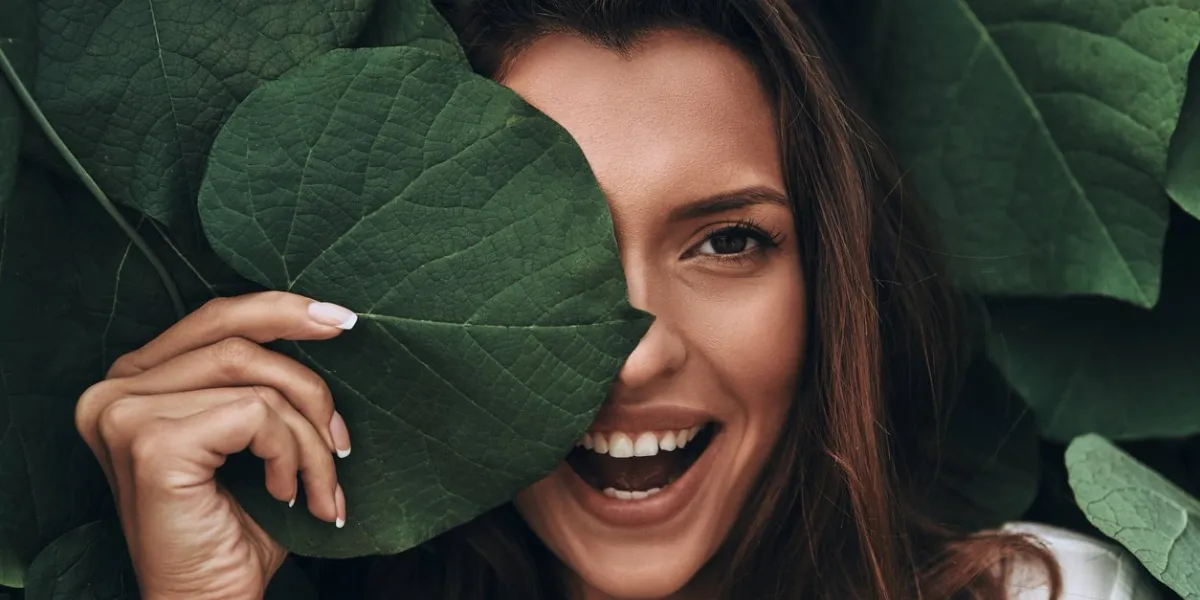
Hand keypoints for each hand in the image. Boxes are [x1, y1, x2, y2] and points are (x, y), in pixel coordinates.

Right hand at [75, 291, 356, 599]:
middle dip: (308, 372)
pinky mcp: (154, 443)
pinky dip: (290, 453)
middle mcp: (113, 390)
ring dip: (309, 434)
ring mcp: (126, 414)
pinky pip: (257, 415)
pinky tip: (285, 492)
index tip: (342, 321)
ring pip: (257, 383)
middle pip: (235, 337)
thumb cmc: (237, 527)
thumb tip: (327, 322)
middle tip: (347, 410)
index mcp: (132, 381)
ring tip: (322, 481)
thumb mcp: (251, 437)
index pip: (214, 319)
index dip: (281, 310)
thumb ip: (261, 381)